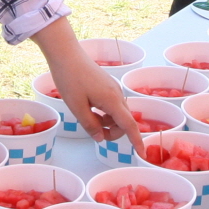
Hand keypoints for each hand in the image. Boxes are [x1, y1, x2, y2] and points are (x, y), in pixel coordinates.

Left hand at [32, 25, 144, 154]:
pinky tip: (90, 109)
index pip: (129, 125)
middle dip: (114, 132)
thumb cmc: (70, 79)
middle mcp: (117, 94)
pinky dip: (105, 113)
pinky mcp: (108, 86)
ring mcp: (113, 89)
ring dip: (107, 123)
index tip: (141, 154)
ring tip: (88, 118)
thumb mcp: (77, 107)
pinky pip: (112, 105)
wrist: (67, 55)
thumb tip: (101, 138)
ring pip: (118, 114)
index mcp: (112, 100)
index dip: (136, 140)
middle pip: (125, 121)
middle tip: (94, 133)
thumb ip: (90, 125)